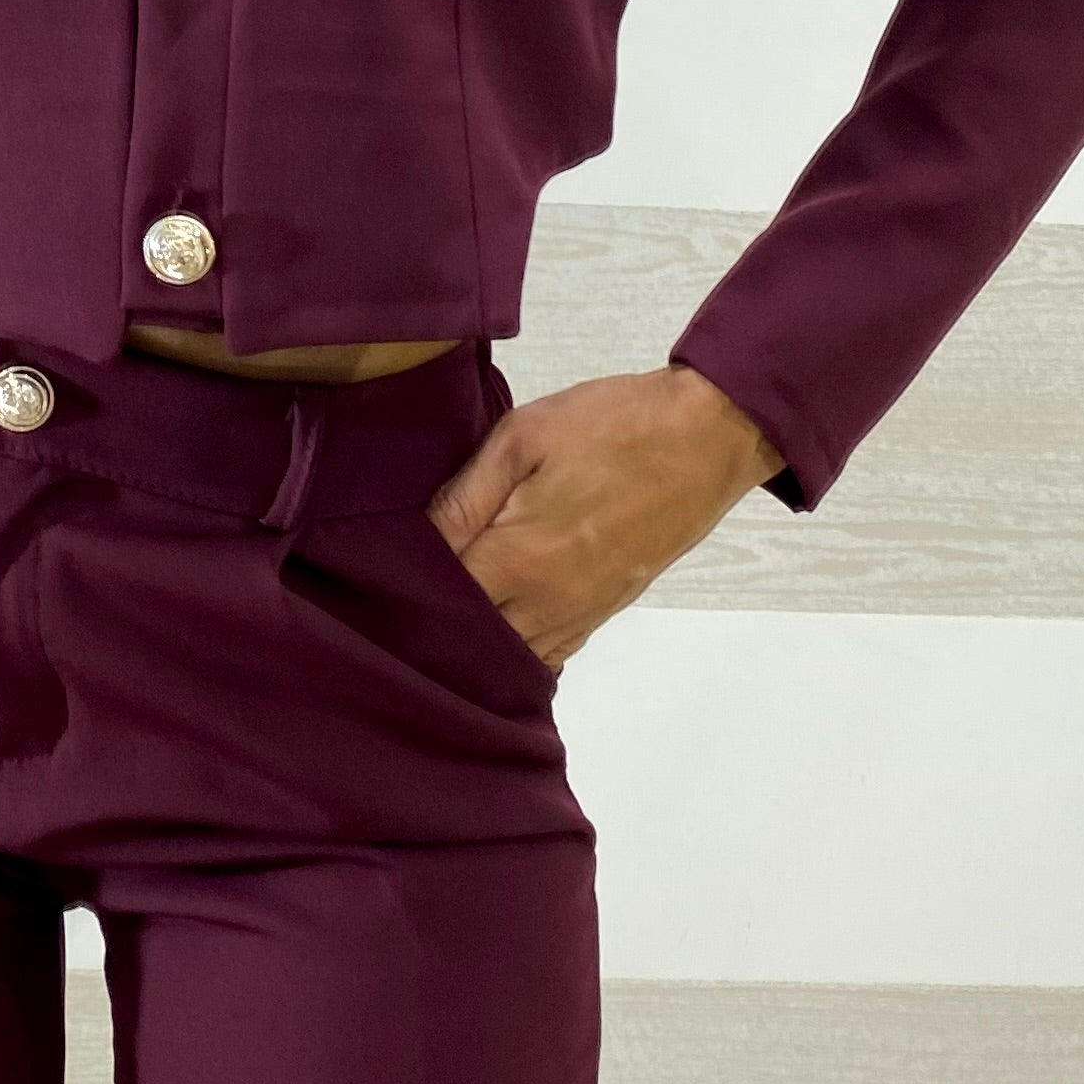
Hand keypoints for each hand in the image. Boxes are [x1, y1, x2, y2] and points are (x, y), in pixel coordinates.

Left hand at [425, 366, 785, 673]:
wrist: (705, 438)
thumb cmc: (613, 427)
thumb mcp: (524, 438)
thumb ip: (465, 495)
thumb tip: (417, 538)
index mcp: (518, 559)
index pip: (439, 600)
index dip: (404, 590)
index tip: (377, 577)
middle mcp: (547, 603)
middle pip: (470, 641)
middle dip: (433, 624)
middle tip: (400, 599)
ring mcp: (580, 613)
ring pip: (510, 656)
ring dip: (475, 643)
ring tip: (440, 615)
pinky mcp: (605, 611)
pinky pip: (550, 653)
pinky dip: (517, 647)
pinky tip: (495, 627)